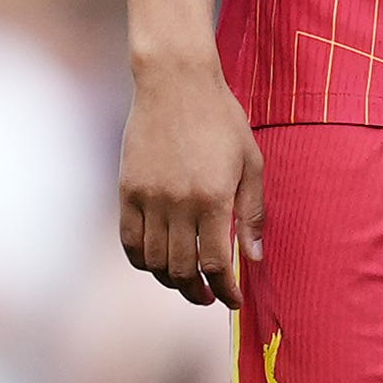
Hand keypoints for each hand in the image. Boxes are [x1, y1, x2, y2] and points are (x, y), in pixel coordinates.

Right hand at [119, 60, 263, 306]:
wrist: (176, 82)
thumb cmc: (222, 119)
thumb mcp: (251, 161)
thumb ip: (253, 213)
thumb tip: (254, 258)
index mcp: (214, 197)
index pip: (216, 264)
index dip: (225, 290)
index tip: (234, 301)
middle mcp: (178, 203)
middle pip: (182, 270)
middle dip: (198, 292)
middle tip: (209, 297)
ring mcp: (148, 198)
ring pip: (154, 261)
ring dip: (171, 280)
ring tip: (185, 283)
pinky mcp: (128, 190)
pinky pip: (130, 241)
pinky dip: (142, 261)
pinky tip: (157, 262)